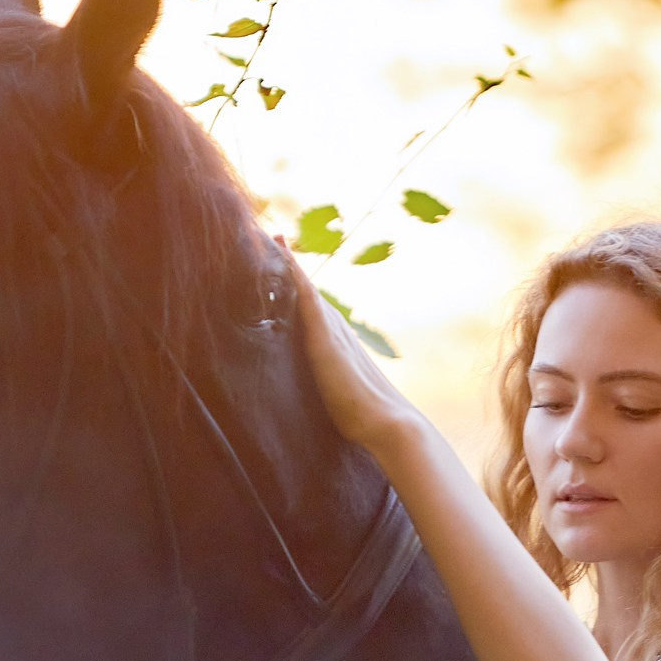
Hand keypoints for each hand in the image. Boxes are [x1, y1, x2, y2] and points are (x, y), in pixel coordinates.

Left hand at [285, 244, 422, 448]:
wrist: (389, 424)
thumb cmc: (365, 420)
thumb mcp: (337, 401)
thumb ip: (327, 394)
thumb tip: (318, 405)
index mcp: (335, 345)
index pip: (310, 311)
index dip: (296, 289)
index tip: (281, 266)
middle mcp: (335, 330)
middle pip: (307, 292)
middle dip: (289, 266)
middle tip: (271, 237)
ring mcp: (331, 330)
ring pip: (306, 288)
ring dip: (289, 263)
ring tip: (271, 236)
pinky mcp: (325, 336)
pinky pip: (306, 295)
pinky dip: (294, 273)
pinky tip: (282, 253)